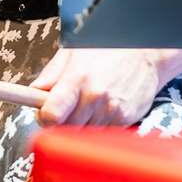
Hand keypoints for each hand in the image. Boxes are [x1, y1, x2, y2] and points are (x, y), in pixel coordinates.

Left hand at [29, 48, 181, 127]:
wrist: (148, 53)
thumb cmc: (111, 49)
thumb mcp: (75, 51)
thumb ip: (51, 73)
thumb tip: (34, 91)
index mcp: (78, 78)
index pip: (51, 115)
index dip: (43, 118)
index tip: (44, 114)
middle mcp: (95, 96)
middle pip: (65, 128)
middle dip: (61, 121)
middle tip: (66, 108)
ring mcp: (111, 110)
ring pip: (83, 132)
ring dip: (80, 124)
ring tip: (87, 105)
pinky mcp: (124, 120)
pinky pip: (102, 132)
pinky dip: (97, 125)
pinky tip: (102, 108)